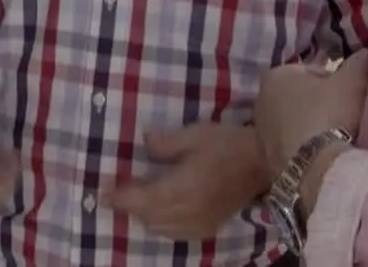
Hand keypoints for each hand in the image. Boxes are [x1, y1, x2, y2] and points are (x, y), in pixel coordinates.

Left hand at [107, 123, 266, 241]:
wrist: (264, 164)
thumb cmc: (229, 145)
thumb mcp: (196, 134)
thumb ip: (167, 142)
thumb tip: (145, 142)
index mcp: (180, 190)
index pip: (140, 199)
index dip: (120, 197)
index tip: (102, 192)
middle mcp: (186, 213)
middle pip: (148, 216)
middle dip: (130, 206)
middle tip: (115, 193)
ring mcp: (198, 224)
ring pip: (160, 228)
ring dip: (145, 216)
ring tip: (135, 201)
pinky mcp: (209, 228)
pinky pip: (177, 234)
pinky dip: (162, 226)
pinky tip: (160, 215)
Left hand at [254, 50, 367, 182]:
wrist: (317, 170)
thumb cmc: (331, 115)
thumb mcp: (353, 81)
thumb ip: (359, 63)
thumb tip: (366, 54)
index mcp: (275, 76)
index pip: (312, 71)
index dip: (337, 81)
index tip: (352, 94)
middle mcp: (260, 102)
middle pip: (302, 99)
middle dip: (323, 105)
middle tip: (348, 115)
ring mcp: (261, 135)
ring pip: (297, 125)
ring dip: (315, 129)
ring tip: (340, 138)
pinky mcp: (268, 162)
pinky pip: (294, 149)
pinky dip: (308, 150)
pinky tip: (326, 157)